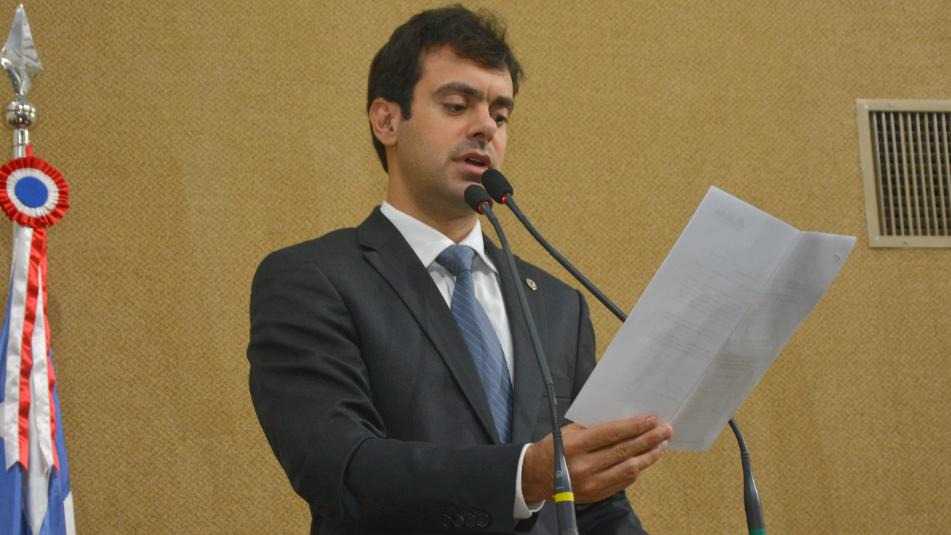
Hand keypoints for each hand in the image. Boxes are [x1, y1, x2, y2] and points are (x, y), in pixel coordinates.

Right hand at [521, 414, 671, 503]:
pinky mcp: (597, 495)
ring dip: (649, 456)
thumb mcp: (568, 432)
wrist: (537, 476)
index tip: (652, 419)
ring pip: (629, 468)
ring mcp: (591, 484)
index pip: (611, 434)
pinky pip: (624, 481)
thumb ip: (594, 427)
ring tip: (661, 444)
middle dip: (649, 439)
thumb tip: (626, 420)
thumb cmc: (554, 448)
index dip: (634, 426)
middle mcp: (584, 466)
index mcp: (575, 446)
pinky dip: (637, 469)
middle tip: (665, 429)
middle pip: (624, 451)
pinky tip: (645, 459)